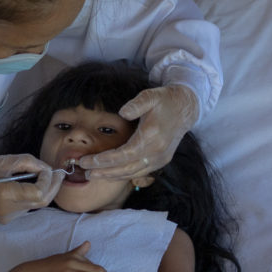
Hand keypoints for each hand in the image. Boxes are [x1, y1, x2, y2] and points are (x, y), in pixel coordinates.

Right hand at [0, 155, 62, 222]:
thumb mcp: (3, 161)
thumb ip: (28, 162)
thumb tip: (46, 168)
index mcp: (7, 195)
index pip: (39, 192)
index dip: (48, 180)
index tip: (47, 168)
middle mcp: (10, 210)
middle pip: (42, 202)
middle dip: (53, 187)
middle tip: (59, 173)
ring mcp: (9, 217)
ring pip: (36, 205)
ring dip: (44, 191)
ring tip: (45, 177)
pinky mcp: (7, 219)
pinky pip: (26, 207)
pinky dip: (32, 196)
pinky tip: (30, 186)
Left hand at [77, 84, 197, 180]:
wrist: (186, 108)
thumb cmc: (164, 100)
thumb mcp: (150, 96)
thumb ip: (136, 104)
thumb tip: (122, 112)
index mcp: (151, 137)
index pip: (123, 155)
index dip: (104, 160)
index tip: (86, 161)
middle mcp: (157, 152)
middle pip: (126, 168)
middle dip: (104, 172)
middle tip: (85, 172)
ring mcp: (160, 159)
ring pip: (132, 173)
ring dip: (112, 176)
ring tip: (93, 175)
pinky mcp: (161, 161)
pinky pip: (140, 172)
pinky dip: (123, 175)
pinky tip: (110, 174)